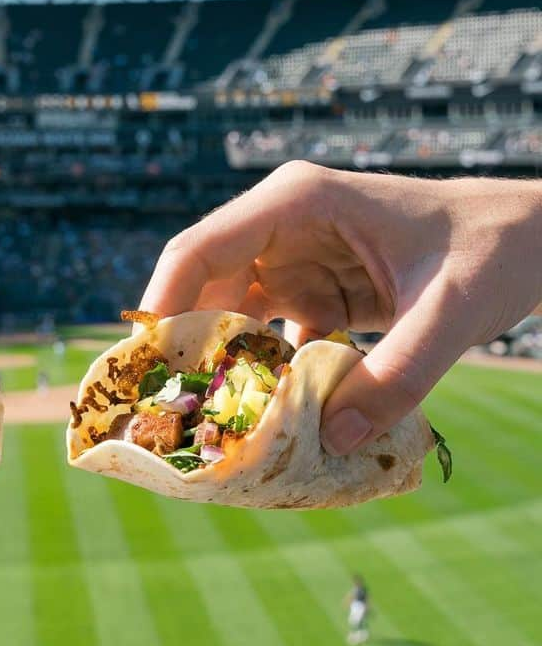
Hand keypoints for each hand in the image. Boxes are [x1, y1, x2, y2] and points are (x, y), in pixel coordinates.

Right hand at [140, 162, 541, 454]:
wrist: (532, 239)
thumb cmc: (493, 250)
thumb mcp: (449, 314)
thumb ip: (394, 378)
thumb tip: (330, 443)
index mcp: (296, 202)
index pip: (202, 250)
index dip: (163, 304)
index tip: (143, 366)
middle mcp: (283, 224)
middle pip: (207, 285)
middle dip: (188, 345)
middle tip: (168, 408)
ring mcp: (297, 255)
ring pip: (235, 314)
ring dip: (225, 365)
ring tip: (209, 421)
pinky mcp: (316, 286)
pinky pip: (273, 334)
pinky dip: (268, 374)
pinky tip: (266, 417)